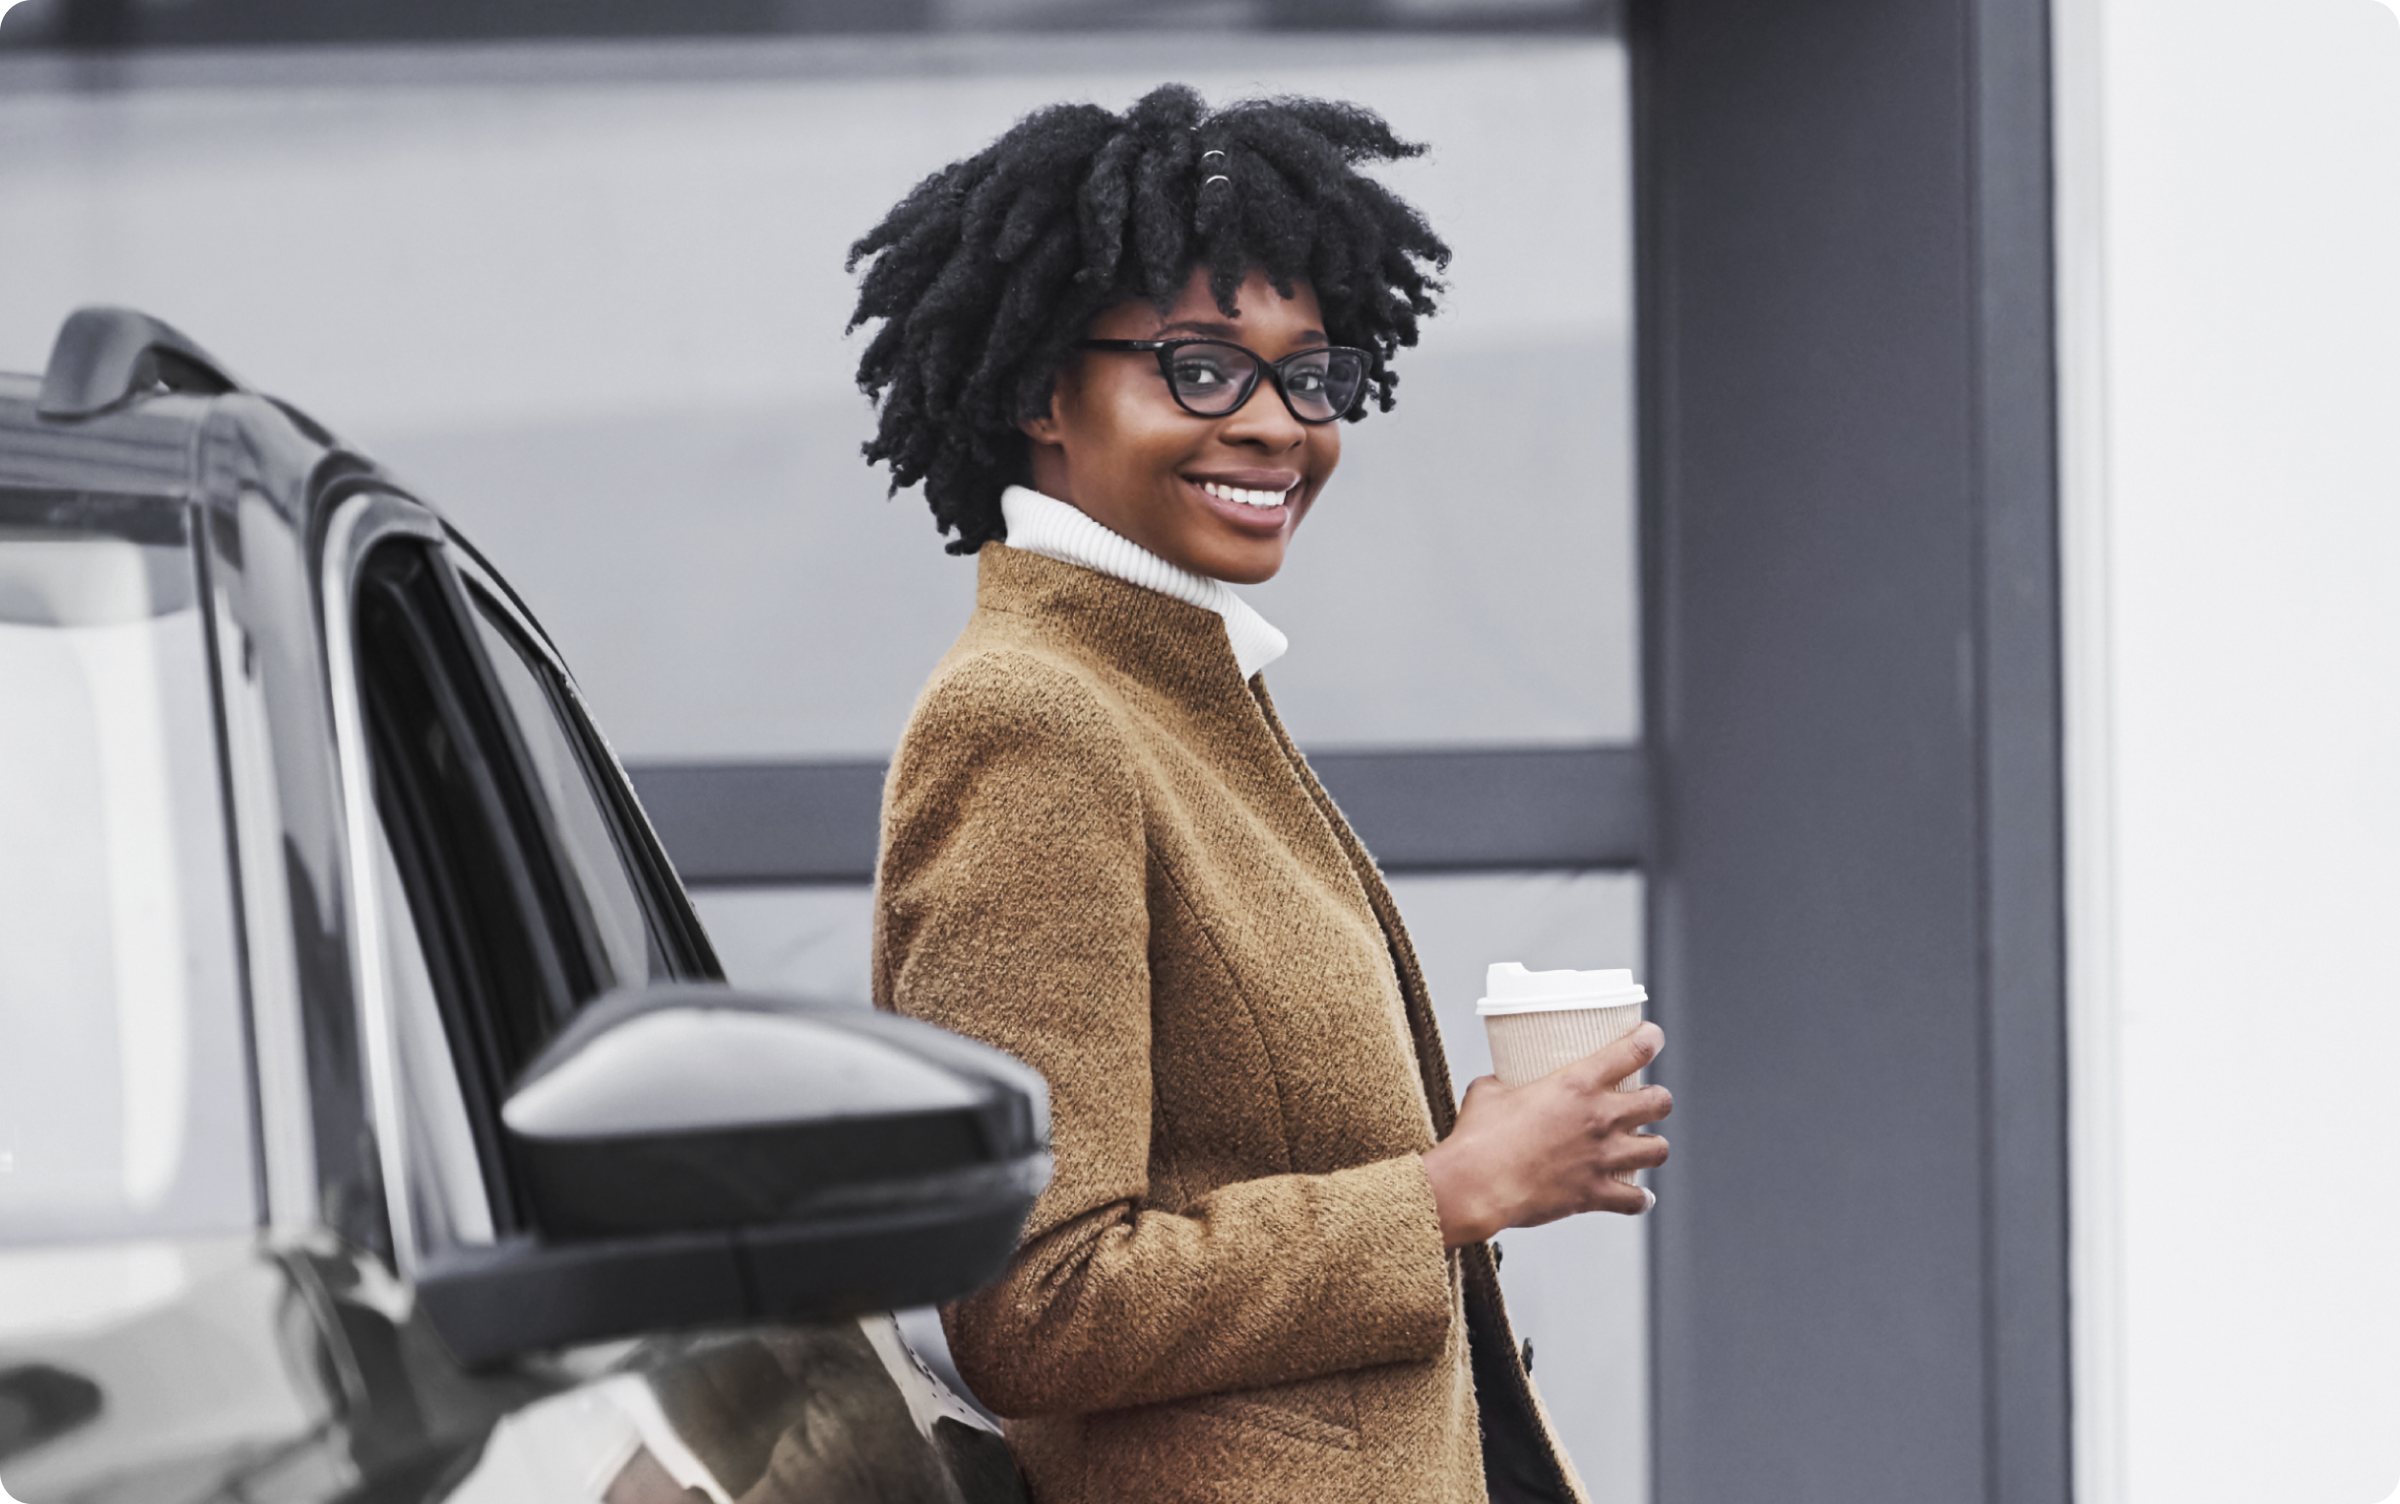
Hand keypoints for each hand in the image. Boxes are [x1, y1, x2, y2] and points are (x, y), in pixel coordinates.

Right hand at [1419, 1024, 1671, 1248]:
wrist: (1475, 1185)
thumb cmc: (1478, 1137)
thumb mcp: (1489, 1091)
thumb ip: (1505, 1083)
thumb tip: (1503, 1085)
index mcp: (1577, 1084)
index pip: (1635, 1050)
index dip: (1650, 1039)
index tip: (1651, 1037)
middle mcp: (1600, 1118)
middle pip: (1660, 1101)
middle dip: (1657, 1099)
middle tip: (1644, 1101)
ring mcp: (1602, 1158)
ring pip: (1658, 1150)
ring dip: (1652, 1146)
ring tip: (1643, 1146)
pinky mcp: (1594, 1193)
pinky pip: (1635, 1200)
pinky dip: (1639, 1199)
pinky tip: (1637, 1196)